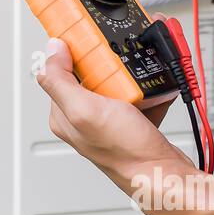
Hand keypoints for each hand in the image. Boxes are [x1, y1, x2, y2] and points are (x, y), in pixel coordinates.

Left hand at [36, 37, 191, 190]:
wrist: (164, 175)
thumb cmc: (126, 152)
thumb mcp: (85, 111)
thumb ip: (60, 81)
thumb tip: (50, 50)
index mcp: (63, 114)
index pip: (59, 70)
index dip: (74, 51)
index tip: (91, 39)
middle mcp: (83, 117)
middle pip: (91, 72)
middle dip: (110, 61)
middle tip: (122, 63)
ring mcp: (108, 119)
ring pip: (117, 81)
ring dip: (133, 73)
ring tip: (142, 74)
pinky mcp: (131, 121)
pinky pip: (138, 94)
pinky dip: (149, 88)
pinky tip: (156, 87)